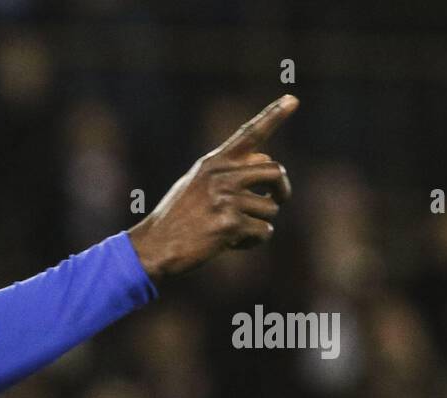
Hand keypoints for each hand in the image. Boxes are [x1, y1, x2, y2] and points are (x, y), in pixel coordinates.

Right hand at [128, 94, 297, 280]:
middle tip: (277, 200)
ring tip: (235, 231)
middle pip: (275, 171)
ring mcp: (225, 199)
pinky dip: (253, 241)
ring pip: (270, 208)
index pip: (248, 135)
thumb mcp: (195, 184)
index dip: (273, 116)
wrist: (154, 247)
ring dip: (259, 223)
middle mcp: (221, 176)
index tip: (292, 99)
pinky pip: (263, 231)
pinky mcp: (230, 224)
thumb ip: (228, 170)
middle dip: (281, 190)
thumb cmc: (176, 219)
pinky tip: (232, 244)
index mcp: (212, 164)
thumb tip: (264, 157)